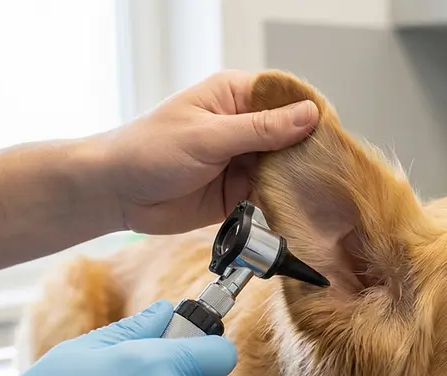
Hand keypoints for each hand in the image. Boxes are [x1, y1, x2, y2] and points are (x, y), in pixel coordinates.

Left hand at [96, 70, 319, 235]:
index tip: (330, 134)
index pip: (285, 96)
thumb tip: (308, 115)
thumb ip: (260, 129)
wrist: (116, 193)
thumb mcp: (208, 136)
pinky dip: (283, 203)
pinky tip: (297, 209)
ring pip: (285, 168)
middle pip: (292, 135)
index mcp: (234, 96)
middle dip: (309, 151)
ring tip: (316, 192)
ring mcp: (242, 160)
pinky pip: (271, 195)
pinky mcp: (238, 192)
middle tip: (329, 170)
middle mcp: (243, 125)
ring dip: (298, 180)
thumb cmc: (148, 150)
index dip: (309, 112)